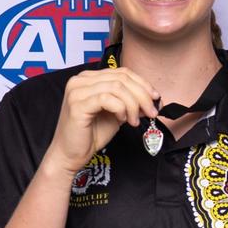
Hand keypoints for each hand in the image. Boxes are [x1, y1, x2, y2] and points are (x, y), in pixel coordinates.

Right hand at [43, 67, 158, 173]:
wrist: (71, 155)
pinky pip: (107, 99)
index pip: (123, 72)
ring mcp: (77, 91)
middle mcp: (81, 80)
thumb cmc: (92, 134)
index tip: (156, 98)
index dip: (143, 84)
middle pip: (122, 78)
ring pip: (117, 87)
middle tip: (151, 112)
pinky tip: (122, 120)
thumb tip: (154, 98)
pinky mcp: (77, 104)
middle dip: (142, 95)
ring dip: (133, 104)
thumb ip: (131, 102)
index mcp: (89, 78)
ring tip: (135, 120)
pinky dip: (121, 109)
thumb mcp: (117, 113)